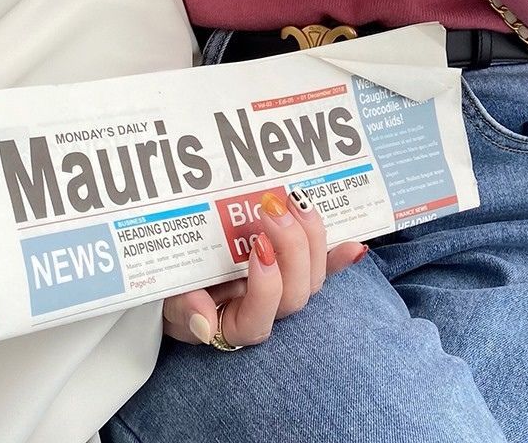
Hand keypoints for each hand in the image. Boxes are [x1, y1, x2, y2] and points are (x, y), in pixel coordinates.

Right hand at [162, 190, 367, 346]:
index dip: (265, 288)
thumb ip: (183, 309)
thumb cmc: (176, 289)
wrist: (183, 276)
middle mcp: (267, 311)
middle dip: (289, 248)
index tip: (258, 248)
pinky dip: (342, 259)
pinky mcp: (300, 270)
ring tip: (297, 202)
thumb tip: (204, 322)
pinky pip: (327, 269)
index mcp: (234, 324)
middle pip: (294, 294)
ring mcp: (287, 289)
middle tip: (272, 208)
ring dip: (312, 239)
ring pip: (313, 278)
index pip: (257, 321)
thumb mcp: (169, 298)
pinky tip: (357, 245)